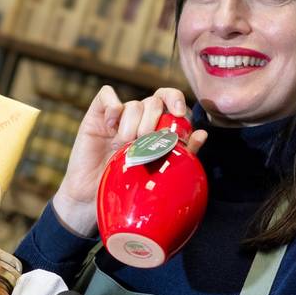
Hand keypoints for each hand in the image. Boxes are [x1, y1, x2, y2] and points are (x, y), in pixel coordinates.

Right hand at [51, 85, 205, 235]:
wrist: (92, 198)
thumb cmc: (126, 187)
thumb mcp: (159, 172)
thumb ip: (182, 153)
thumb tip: (203, 134)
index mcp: (156, 127)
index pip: (171, 100)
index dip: (177, 100)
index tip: (179, 114)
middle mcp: (138, 118)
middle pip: (154, 101)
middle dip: (154, 121)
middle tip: (144, 142)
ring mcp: (117, 116)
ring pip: (134, 104)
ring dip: (132, 124)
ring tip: (124, 144)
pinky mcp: (97, 115)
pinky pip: (107, 95)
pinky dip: (112, 106)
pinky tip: (111, 125)